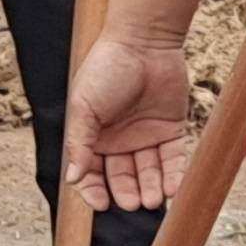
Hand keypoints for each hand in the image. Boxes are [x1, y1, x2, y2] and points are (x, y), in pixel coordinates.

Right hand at [65, 29, 193, 212]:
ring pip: (149, 172)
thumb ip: (79, 144)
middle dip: (127, 193)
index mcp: (94, 136)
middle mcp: (120, 141)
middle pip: (123, 177)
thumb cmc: (106, 68)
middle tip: (133, 203)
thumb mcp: (83, 107)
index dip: (95, 191)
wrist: (142, 41)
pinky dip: (173, 175)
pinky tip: (172, 188)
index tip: (102, 204)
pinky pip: (173, 159)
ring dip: (150, 188)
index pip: (92, 173)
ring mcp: (146, 136)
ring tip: (152, 200)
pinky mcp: (171, 130)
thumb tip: (72, 178)